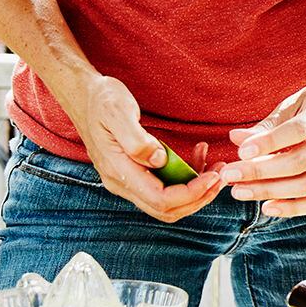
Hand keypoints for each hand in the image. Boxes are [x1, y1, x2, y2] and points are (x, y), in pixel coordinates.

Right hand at [65, 74, 223, 222]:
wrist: (84, 97)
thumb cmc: (102, 100)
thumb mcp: (118, 112)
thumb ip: (137, 140)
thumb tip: (159, 160)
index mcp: (118, 171)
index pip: (161, 199)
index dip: (191, 193)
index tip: (214, 176)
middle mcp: (122, 182)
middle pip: (166, 209)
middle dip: (198, 198)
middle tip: (221, 177)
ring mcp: (127, 180)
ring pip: (167, 201)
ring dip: (195, 190)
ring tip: (215, 166)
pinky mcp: (134, 173)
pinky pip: (163, 186)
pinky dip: (185, 177)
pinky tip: (198, 155)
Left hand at [221, 71, 305, 216]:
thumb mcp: (297, 101)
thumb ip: (269, 124)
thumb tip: (236, 140)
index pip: (298, 131)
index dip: (269, 142)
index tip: (240, 151)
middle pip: (299, 163)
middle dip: (260, 172)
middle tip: (230, 174)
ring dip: (270, 191)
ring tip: (240, 192)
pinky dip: (294, 208)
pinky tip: (268, 208)